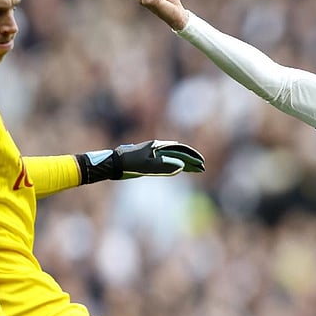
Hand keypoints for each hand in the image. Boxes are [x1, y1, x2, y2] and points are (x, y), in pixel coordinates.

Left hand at [77, 140, 204, 183]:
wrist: (113, 163)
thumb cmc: (129, 164)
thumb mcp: (147, 167)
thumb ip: (165, 166)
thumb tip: (181, 166)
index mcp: (158, 146)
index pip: (180, 150)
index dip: (192, 156)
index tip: (201, 163)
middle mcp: (157, 147)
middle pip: (178, 152)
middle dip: (191, 160)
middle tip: (201, 168)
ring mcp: (153, 153)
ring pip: (173, 156)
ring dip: (184, 162)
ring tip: (194, 169)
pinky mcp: (149, 159)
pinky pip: (166, 160)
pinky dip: (175, 164)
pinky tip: (179, 168)